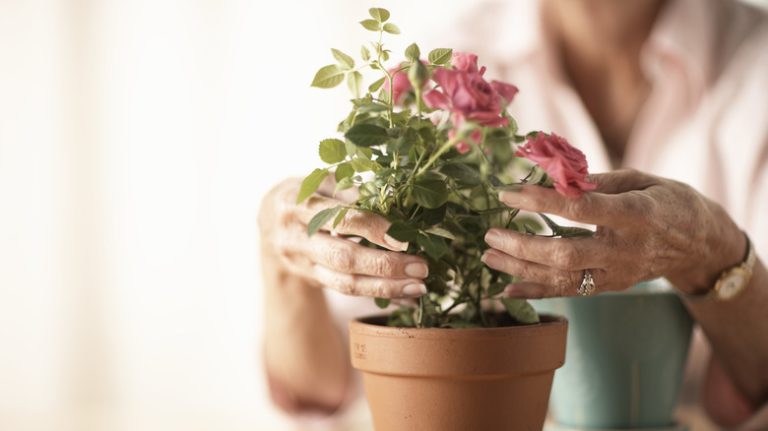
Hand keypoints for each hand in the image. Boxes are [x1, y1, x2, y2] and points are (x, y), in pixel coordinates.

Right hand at [258, 178, 428, 297]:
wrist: (271, 221)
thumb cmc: (307, 192)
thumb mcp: (322, 181)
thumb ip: (350, 190)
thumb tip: (393, 201)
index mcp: (296, 204)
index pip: (338, 219)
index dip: (371, 229)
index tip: (403, 238)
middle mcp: (295, 237)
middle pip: (342, 258)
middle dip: (384, 265)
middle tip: (420, 268)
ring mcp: (302, 263)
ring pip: (345, 283)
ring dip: (385, 287)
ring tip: (418, 287)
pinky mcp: (313, 280)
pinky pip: (348, 291)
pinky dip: (380, 294)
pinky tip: (406, 296)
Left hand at [481, 169, 744, 297]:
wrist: (699, 244)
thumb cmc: (666, 200)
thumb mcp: (640, 178)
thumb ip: (595, 180)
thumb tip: (550, 175)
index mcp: (635, 214)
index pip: (580, 209)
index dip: (540, 201)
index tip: (508, 194)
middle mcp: (625, 249)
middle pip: (566, 254)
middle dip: (522, 245)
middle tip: (490, 233)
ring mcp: (617, 274)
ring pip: (563, 278)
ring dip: (521, 269)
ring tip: (489, 255)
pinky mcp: (610, 287)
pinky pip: (569, 293)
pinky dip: (536, 292)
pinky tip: (507, 289)